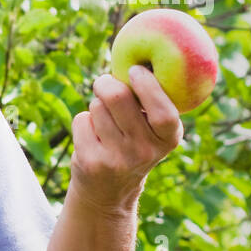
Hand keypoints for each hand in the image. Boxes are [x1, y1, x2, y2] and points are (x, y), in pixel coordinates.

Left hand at [69, 67, 183, 213]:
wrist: (109, 191)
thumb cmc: (133, 145)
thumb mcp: (152, 131)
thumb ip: (150, 102)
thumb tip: (139, 59)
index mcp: (169, 139)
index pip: (163, 112)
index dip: (148, 87)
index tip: (135, 70)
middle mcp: (145, 151)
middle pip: (118, 97)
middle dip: (106, 83)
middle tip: (104, 83)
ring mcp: (117, 158)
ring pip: (96, 106)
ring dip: (96, 106)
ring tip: (103, 121)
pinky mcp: (91, 162)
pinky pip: (81, 120)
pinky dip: (83, 122)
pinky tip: (91, 137)